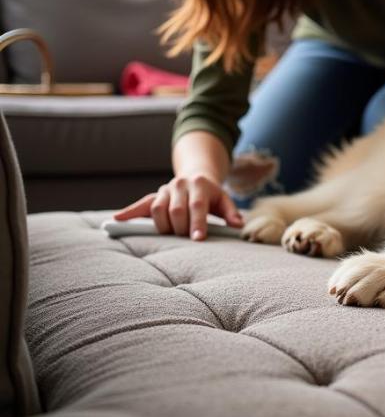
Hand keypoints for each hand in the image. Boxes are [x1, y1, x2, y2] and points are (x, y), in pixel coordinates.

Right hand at [114, 174, 243, 239]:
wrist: (197, 176)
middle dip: (181, 228)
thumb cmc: (212, 195)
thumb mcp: (225, 200)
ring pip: (157, 208)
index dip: (197, 222)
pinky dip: (128, 212)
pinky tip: (115, 221)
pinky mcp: (154, 196)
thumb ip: (232, 213)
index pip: (197, 206)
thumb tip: (238, 226)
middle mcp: (180, 184)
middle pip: (176, 209)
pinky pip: (140, 204)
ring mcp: (165, 189)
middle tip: (186, 240)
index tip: (198, 239)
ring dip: (163, 226)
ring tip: (171, 235)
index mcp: (200, 184)